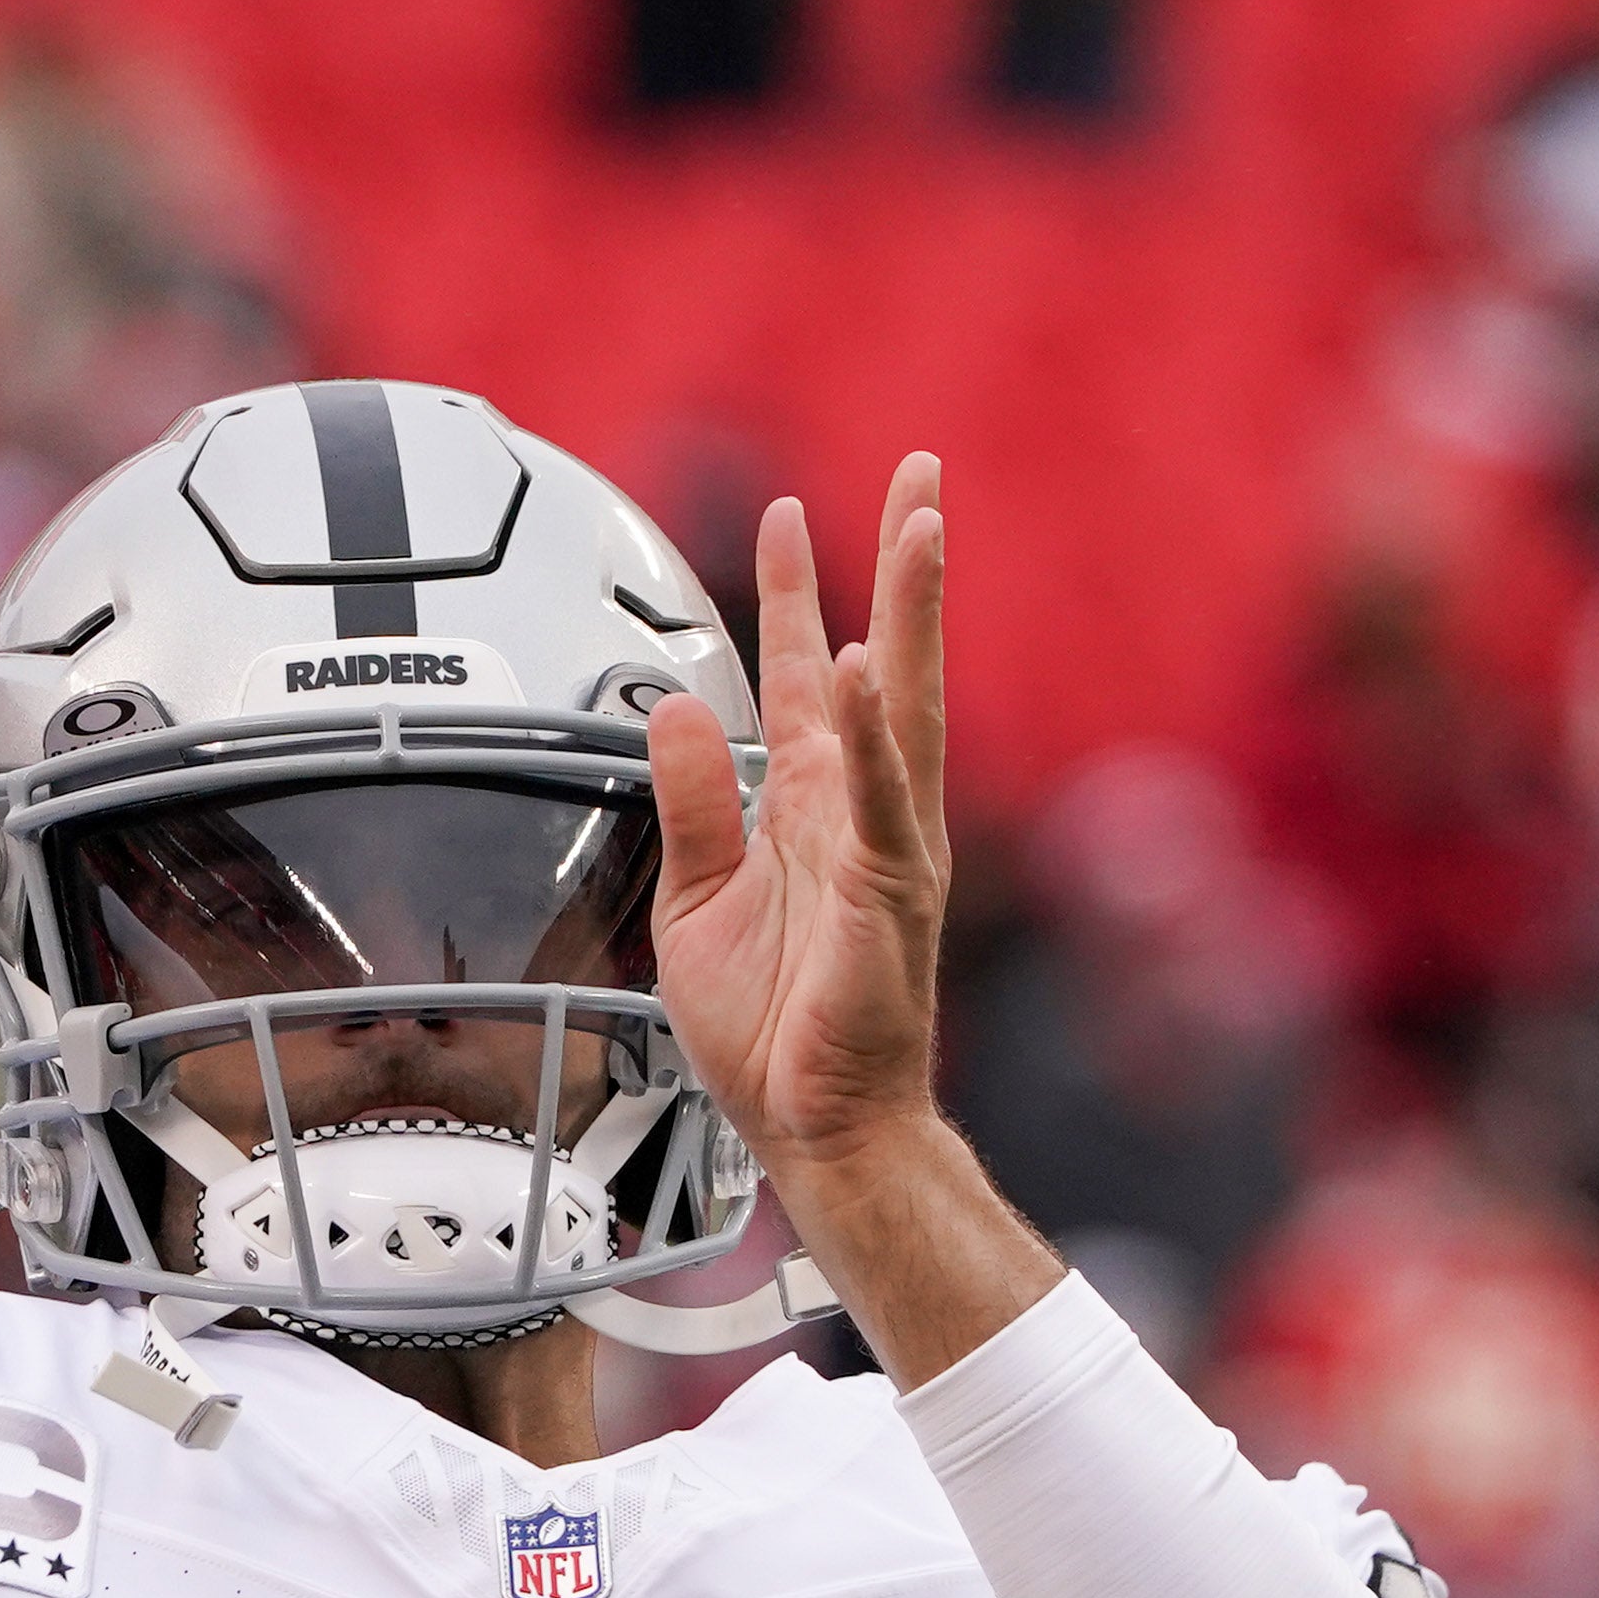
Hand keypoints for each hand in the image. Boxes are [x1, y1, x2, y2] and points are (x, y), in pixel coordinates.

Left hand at [648, 455, 950, 1184]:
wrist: (813, 1125)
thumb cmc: (773, 1032)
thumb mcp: (699, 901)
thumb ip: (693, 803)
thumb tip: (678, 709)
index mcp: (814, 808)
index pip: (805, 677)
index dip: (794, 594)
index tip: (787, 514)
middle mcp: (862, 812)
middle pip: (884, 661)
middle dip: (900, 565)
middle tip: (920, 472)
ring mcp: (886, 848)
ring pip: (903, 709)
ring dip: (911, 617)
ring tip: (920, 528)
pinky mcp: (885, 896)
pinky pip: (879, 804)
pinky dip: (870, 739)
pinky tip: (857, 672)